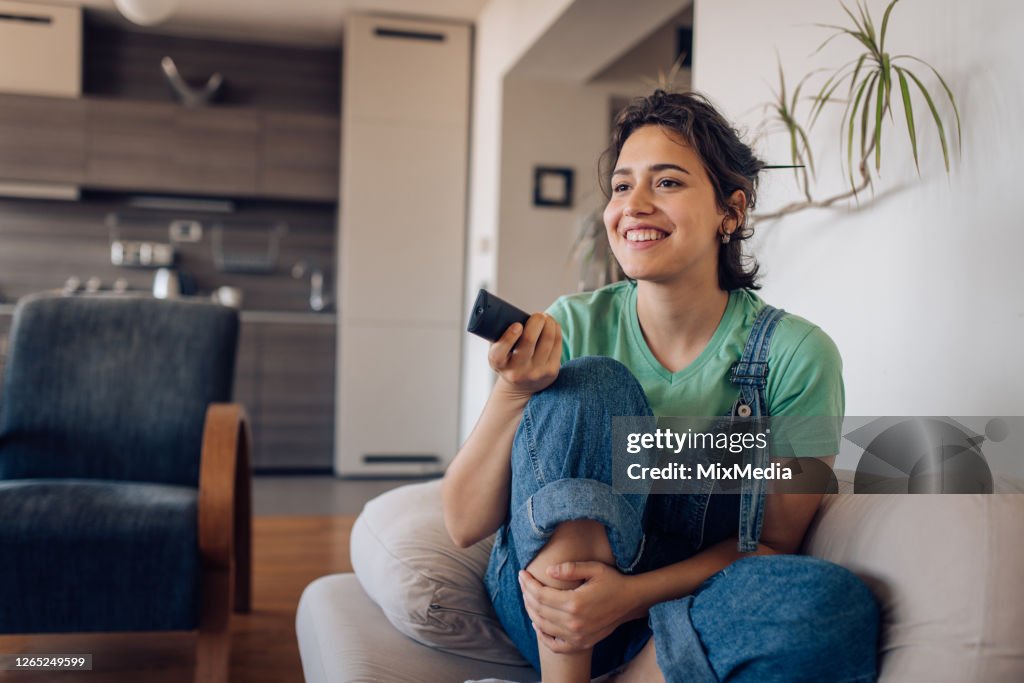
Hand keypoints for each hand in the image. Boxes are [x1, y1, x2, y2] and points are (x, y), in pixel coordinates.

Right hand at [489, 313, 560, 400]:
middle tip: (537, 315)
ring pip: (547, 339)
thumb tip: (512, 314)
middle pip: (529, 340)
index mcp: (498, 363)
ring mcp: (535, 373)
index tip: (517, 325)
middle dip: (536, 321)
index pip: (500, 351)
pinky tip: (552, 325)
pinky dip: (556, 330)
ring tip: (546, 318)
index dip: (509, 336)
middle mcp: (517, 371)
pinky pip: (557, 344)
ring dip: (549, 322)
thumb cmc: (508, 360)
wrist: (521, 387)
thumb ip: (499, 335)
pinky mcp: (551, 372)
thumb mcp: (497, 351)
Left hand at [518, 561, 639, 653]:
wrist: (631, 600)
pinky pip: (555, 645)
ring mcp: (577, 636)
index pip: (541, 595)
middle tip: (523, 583)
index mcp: (575, 602)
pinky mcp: (581, 643)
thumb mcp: (594, 568)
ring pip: (543, 626)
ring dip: (531, 612)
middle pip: (539, 610)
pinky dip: (543, 636)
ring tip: (527, 598)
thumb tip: (548, 570)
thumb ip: (570, 568)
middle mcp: (574, 622)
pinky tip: (537, 624)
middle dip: (526, 595)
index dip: (528, 584)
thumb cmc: (612, 581)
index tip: (522, 573)